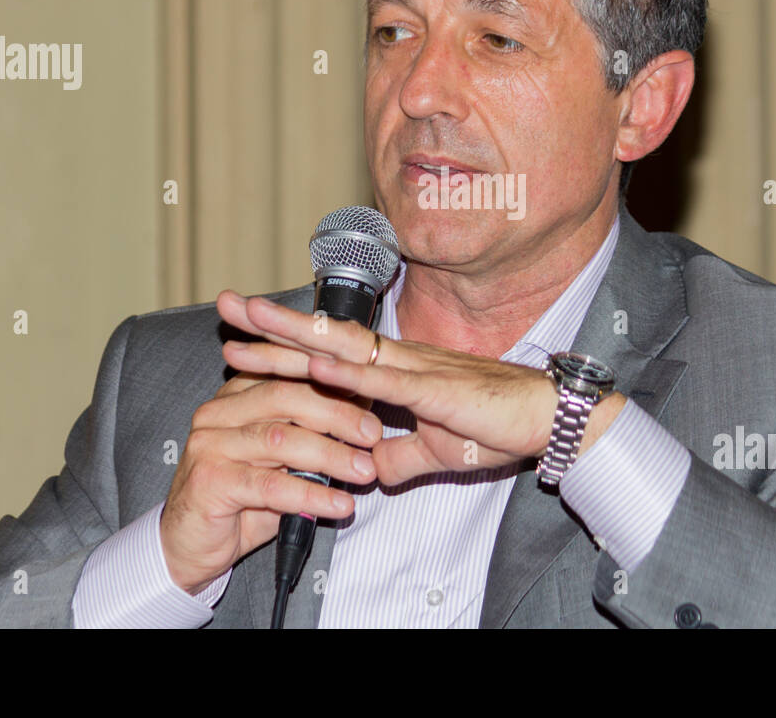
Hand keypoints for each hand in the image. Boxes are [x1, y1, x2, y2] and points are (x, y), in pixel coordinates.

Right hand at [160, 364, 382, 594]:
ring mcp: (210, 444)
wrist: (190, 546)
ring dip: (331, 455)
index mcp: (236, 395)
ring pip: (281, 439)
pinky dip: (311, 495)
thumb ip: (310, 436)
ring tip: (366, 472)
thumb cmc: (244, 500)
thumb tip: (364, 421)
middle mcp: (218, 412)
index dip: (332, 381)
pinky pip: (271, 485)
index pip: (288, 374)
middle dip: (337, 414)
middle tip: (374, 435)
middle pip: (286, 397)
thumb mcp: (281, 461)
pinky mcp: (209, 482)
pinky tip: (339, 505)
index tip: (374, 393)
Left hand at [215, 290, 563, 485]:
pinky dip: (347, 373)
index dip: (283, 344)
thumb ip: (397, 458)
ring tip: (253, 320)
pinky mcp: (435, 390)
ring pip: (344, 348)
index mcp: (397, 372)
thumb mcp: (435, 452)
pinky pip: (384, 381)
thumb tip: (366, 469)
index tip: (241, 337)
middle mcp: (399, 360)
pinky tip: (315, 365)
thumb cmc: (498, 427)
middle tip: (228, 306)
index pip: (328, 353)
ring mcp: (415, 370)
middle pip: (323, 337)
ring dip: (296, 335)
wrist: (548, 419)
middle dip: (273, 324)